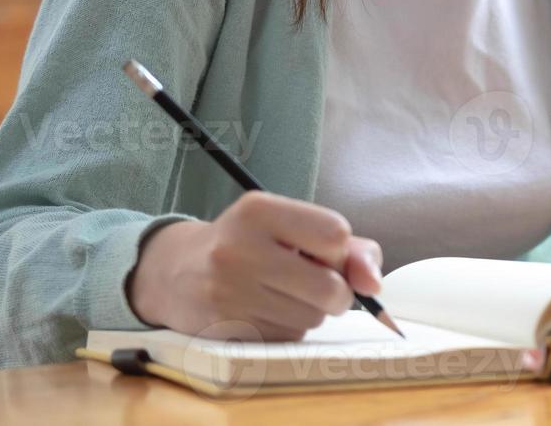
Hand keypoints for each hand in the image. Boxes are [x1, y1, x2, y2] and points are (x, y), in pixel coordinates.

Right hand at [127, 190, 384, 339]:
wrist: (177, 271)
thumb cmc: (250, 245)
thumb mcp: (291, 228)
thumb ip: (348, 249)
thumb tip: (374, 285)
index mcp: (259, 210)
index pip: (335, 233)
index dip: (339, 252)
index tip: (321, 254)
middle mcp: (238, 248)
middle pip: (329, 287)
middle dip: (334, 293)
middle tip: (312, 285)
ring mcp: (227, 291)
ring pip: (310, 319)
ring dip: (308, 314)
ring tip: (281, 296)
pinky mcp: (222, 328)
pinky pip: (285, 340)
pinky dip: (285, 331)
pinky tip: (262, 313)